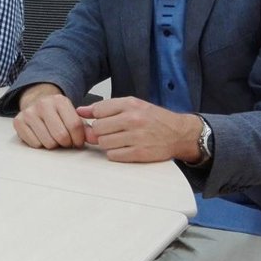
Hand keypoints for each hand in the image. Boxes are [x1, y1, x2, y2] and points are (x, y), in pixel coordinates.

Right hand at [13, 84, 87, 148]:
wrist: (35, 102)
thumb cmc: (56, 113)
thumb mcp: (72, 115)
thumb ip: (85, 127)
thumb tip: (93, 137)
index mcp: (60, 100)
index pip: (74, 125)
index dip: (78, 139)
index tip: (77, 142)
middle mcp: (43, 104)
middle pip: (61, 136)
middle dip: (66, 143)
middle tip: (65, 141)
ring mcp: (29, 113)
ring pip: (48, 142)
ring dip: (53, 145)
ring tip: (53, 137)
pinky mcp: (18, 122)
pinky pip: (35, 144)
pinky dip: (40, 144)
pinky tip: (41, 136)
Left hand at [77, 97, 201, 162]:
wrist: (179, 133)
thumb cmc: (154, 119)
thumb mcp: (133, 105)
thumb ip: (106, 107)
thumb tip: (81, 110)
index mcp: (130, 105)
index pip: (98, 110)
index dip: (95, 117)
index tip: (99, 120)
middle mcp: (133, 119)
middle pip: (98, 128)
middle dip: (99, 132)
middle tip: (109, 132)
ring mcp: (136, 137)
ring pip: (103, 143)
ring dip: (106, 143)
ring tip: (118, 140)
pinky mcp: (139, 153)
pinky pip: (113, 155)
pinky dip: (115, 153)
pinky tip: (124, 148)